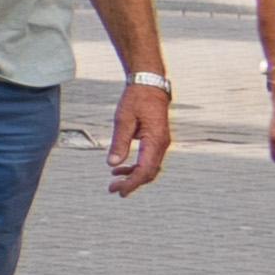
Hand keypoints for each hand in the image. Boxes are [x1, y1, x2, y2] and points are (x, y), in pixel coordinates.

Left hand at [107, 75, 174, 195]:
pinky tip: (120, 167)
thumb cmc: (136, 99)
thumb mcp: (123, 119)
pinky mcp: (156, 140)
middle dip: (132, 183)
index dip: (132, 182)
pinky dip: (136, 166)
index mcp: (155, 140)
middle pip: (149, 172)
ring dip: (133, 175)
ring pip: (150, 167)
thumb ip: (119, 142)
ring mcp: (161, 143)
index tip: (118, 190)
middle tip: (114, 189)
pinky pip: (149, 159)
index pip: (145, 169)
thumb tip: (112, 164)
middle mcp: (162, 144)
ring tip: (114, 180)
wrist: (149, 85)